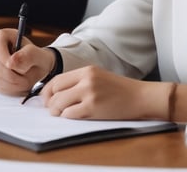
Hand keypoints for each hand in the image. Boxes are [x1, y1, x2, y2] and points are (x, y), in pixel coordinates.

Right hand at [0, 28, 55, 95]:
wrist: (36, 67)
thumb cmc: (36, 58)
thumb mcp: (38, 54)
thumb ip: (28, 55)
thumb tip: (12, 62)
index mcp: (2, 36)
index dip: (6, 59)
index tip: (19, 69)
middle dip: (12, 76)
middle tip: (27, 80)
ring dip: (12, 83)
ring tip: (25, 82)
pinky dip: (9, 88)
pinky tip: (19, 85)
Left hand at [41, 66, 161, 120]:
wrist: (140, 97)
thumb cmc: (120, 90)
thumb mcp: (98, 77)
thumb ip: (80, 81)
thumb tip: (57, 93)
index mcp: (87, 70)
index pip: (57, 79)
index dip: (47, 91)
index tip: (46, 98)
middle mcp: (86, 79)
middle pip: (55, 90)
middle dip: (49, 102)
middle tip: (52, 109)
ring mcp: (89, 93)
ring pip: (59, 103)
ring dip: (56, 111)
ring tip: (61, 114)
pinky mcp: (93, 107)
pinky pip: (70, 114)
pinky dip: (67, 117)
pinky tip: (73, 116)